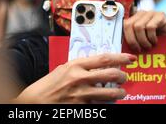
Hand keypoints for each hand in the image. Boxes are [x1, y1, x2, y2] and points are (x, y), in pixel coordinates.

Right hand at [15, 53, 135, 103]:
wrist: (35, 102)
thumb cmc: (48, 85)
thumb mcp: (63, 70)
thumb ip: (80, 67)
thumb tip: (99, 66)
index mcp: (75, 65)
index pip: (103, 58)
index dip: (120, 57)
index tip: (130, 58)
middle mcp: (79, 79)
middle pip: (111, 75)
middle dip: (122, 76)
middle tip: (124, 77)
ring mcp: (81, 95)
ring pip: (110, 93)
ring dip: (120, 93)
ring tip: (121, 92)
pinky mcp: (81, 108)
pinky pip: (101, 106)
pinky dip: (107, 104)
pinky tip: (107, 103)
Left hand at [123, 11, 165, 52]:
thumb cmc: (156, 45)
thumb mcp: (140, 43)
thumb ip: (131, 41)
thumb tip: (119, 48)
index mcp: (134, 19)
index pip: (123, 24)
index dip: (124, 37)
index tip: (130, 48)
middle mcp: (141, 13)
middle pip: (128, 25)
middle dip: (132, 40)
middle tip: (139, 49)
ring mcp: (151, 13)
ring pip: (138, 26)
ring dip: (143, 40)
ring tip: (149, 46)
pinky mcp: (160, 15)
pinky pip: (150, 27)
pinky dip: (151, 38)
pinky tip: (155, 42)